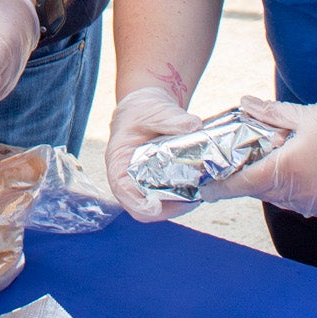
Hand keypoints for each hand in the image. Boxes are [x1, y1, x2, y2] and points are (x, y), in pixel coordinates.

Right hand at [103, 87, 206, 222]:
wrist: (145, 108)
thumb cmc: (143, 110)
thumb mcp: (154, 111)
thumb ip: (172, 118)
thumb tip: (194, 125)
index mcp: (118, 161)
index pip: (122, 190)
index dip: (138, 202)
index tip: (156, 205)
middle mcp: (127, 178)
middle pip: (140, 208)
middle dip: (166, 208)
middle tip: (191, 199)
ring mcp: (141, 183)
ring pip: (155, 207)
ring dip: (176, 206)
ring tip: (198, 195)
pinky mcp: (155, 184)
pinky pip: (165, 200)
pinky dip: (180, 199)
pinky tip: (197, 189)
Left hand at [204, 90, 316, 217]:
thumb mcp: (302, 115)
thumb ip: (269, 114)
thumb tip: (244, 103)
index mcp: (287, 171)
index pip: (243, 184)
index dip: (221, 187)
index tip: (206, 188)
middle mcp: (301, 194)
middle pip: (262, 192)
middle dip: (249, 180)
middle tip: (242, 164)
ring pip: (283, 199)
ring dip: (276, 185)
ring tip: (279, 163)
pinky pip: (306, 203)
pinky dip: (299, 191)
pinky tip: (304, 173)